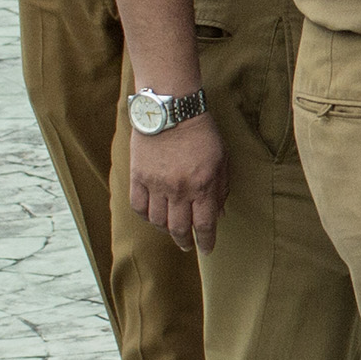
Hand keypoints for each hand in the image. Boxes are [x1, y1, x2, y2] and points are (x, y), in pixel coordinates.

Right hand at [127, 110, 226, 253]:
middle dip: (185, 241)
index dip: (206, 241)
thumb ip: (221, 188)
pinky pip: (139, 206)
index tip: (207, 249)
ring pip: (157, 221)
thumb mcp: (221, 159)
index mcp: (202, 186)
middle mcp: (179, 190)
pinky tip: (152, 216)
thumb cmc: (201, 133)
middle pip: (179, 228)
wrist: (172, 109)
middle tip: (187, 246)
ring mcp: (156, 184)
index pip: (204, 225)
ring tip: (170, 231)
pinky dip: (146, 216)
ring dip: (165, 231)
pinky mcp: (138, 176)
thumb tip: (219, 214)